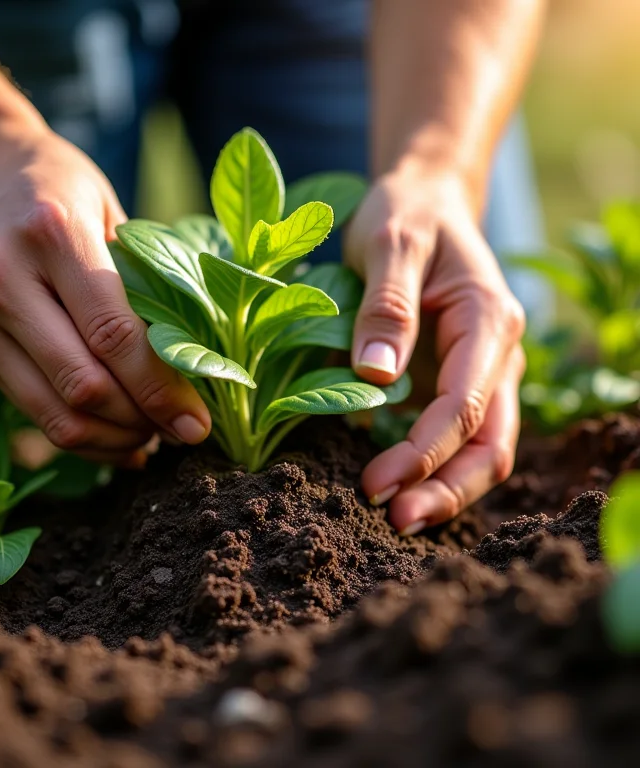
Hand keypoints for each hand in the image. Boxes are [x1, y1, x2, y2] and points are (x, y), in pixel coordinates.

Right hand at [0, 119, 210, 462]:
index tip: (197, 423)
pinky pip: (31, 410)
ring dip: (111, 440)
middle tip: (181, 432)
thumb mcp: (114, 215)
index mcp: (51, 235)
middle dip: (141, 423)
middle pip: (82, 385)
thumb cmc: (63, 188)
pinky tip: (115, 437)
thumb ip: (144, 286)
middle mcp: (0, 280)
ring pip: (53, 413)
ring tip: (151, 437)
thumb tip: (194, 367)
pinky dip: (79, 435)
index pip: (113, 335)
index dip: (161, 391)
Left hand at [345, 170, 525, 534]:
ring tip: (396, 517)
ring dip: (445, 488)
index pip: (465, 405)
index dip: (425, 451)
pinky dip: (433, 467)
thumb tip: (375, 379)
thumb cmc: (408, 216)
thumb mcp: (391, 244)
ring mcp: (479, 371)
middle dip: (447, 489)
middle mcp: (496, 354)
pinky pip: (455, 436)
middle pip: (492, 443)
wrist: (424, 201)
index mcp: (488, 321)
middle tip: (395, 520)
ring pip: (482, 449)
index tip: (377, 483)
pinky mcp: (455, 380)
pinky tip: (396, 484)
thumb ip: (387, 308)